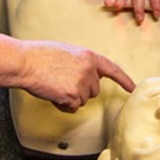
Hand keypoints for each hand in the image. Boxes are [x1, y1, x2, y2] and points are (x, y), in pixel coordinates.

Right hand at [18, 41, 135, 112]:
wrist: (26, 62)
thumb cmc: (41, 56)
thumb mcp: (68, 52)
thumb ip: (82, 62)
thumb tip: (87, 73)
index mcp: (89, 56)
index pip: (113, 69)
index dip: (124, 80)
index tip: (133, 87)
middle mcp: (89, 69)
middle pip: (94, 90)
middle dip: (80, 90)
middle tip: (61, 81)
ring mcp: (82, 83)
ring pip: (83, 100)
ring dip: (70, 98)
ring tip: (55, 85)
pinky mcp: (73, 95)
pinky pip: (72, 107)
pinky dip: (63, 105)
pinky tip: (53, 93)